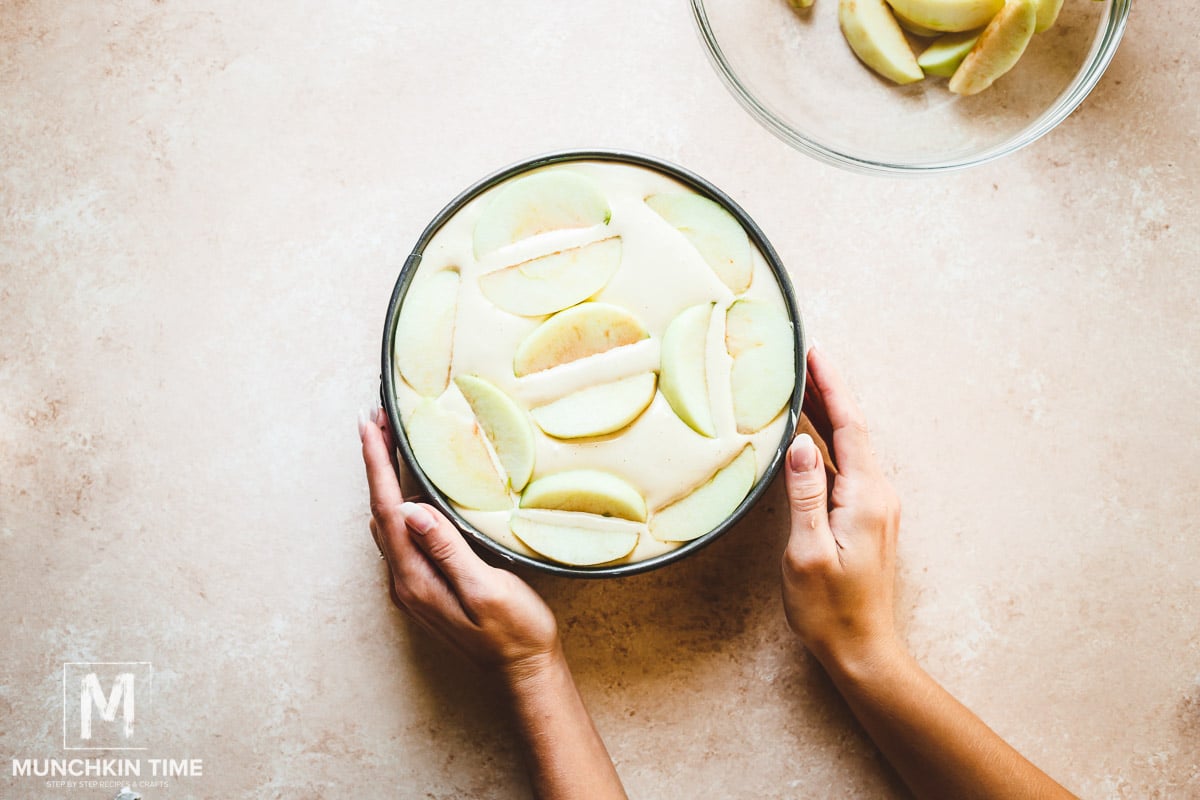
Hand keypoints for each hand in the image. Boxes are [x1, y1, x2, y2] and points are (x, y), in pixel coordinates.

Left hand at [359, 408, 559, 678]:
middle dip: (376, 464)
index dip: (377, 465)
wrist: (524, 670)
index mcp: (416, 579)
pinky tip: (413, 487)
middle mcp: (406, 581)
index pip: (387, 511)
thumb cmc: (514, 632)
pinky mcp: (428, 583)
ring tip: (389, 442)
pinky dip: (401, 501)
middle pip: (381, 512)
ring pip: (389, 522)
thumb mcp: (486, 589)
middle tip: (375, 419)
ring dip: (386, 481)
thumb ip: (448, 550)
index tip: (367, 426)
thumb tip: (412, 510)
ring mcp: (415, 584)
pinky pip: (404, 534)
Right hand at [781, 347, 901, 671]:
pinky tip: (808, 436)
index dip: (831, 387)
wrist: (862, 648)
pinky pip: (846, 466)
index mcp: (866, 497)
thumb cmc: (830, 608)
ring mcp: (875, 505)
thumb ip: (806, 495)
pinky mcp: (866, 517)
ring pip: (850, 446)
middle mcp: (878, 494)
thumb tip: (800, 445)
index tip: (814, 354)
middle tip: (801, 358)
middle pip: (854, 429)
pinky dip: (827, 441)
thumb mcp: (809, 551)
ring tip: (801, 385)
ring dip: (828, 414)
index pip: (850, 427)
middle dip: (828, 391)